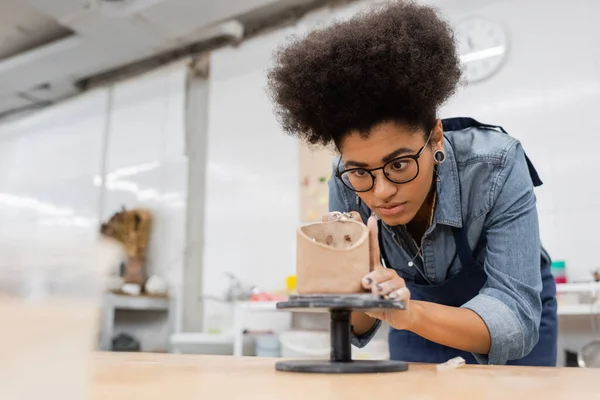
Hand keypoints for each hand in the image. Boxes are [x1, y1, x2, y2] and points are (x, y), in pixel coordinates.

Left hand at [362, 215, 412, 330]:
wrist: (396, 315)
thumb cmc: (375, 302)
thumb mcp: (361, 293)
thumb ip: (354, 287)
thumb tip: (338, 281)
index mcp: (376, 269)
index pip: (373, 249)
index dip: (373, 234)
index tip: (371, 219)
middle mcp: (388, 273)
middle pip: (380, 271)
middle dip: (373, 277)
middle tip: (365, 284)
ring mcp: (398, 283)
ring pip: (390, 283)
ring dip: (383, 289)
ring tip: (377, 294)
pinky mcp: (405, 294)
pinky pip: (401, 293)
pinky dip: (395, 297)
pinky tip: (392, 300)